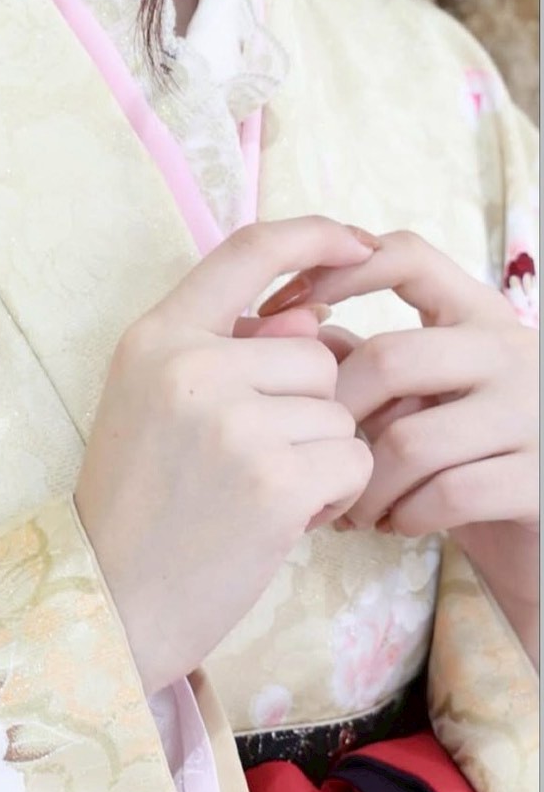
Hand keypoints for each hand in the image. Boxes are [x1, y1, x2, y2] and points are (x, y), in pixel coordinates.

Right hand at [75, 217, 375, 695]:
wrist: (109, 605)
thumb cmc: (134, 512)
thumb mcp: (152, 410)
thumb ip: (225, 353)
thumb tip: (313, 318)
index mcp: (154, 340)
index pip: (248, 248)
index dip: (314, 236)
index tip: (356, 246)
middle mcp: (191, 368)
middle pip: (314, 354)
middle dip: (305, 411)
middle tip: (253, 466)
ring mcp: (232, 423)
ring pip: (337, 412)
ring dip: (317, 459)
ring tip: (256, 499)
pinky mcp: (273, 480)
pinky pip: (351, 460)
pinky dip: (333, 496)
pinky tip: (283, 522)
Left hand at [262, 230, 539, 663]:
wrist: (534, 534)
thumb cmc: (459, 461)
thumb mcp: (413, 400)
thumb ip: (358, 362)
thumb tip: (275, 326)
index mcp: (476, 316)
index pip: (406, 257)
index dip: (334, 272)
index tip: (281, 307)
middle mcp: (511, 351)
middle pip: (389, 360)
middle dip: (334, 422)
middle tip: (318, 461)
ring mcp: (532, 413)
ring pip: (408, 442)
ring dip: (363, 488)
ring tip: (354, 510)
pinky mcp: (537, 478)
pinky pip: (444, 495)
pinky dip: (404, 518)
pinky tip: (397, 525)